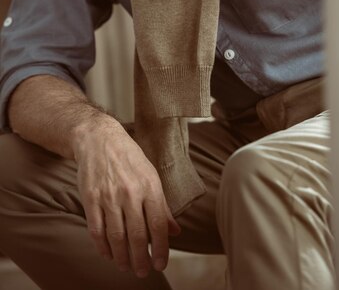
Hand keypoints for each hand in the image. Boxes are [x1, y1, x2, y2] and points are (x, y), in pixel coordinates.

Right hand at [72, 118, 180, 277]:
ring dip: (122, 257)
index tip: (160, 264)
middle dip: (141, 259)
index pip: (159, 225)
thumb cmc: (129, 158)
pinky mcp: (91, 198)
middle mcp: (131, 192)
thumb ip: (162, 205)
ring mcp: (109, 196)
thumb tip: (175, 231)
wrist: (99, 139)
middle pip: (138, 235)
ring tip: (126, 266)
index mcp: (150, 186)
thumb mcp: (151, 175)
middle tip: (142, 272)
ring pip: (117, 237)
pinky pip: (97, 230)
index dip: (161, 249)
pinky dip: (103, 247)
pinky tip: (108, 254)